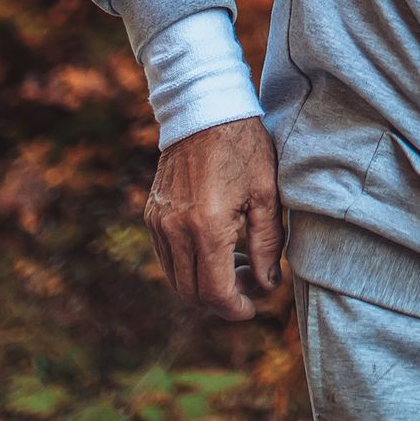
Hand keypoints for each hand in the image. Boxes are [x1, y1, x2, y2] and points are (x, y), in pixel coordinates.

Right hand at [144, 116, 281, 319]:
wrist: (204, 110)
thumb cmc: (244, 148)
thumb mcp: (267, 195)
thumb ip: (268, 245)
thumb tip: (268, 284)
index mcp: (206, 228)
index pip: (215, 292)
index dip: (235, 309)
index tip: (253, 308)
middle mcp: (175, 230)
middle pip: (191, 293)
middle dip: (221, 300)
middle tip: (250, 282)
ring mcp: (158, 223)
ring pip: (175, 278)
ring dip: (204, 284)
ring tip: (237, 261)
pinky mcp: (151, 215)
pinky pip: (167, 257)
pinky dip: (189, 265)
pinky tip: (216, 247)